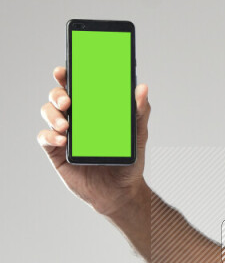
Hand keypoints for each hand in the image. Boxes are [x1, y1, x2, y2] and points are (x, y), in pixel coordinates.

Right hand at [36, 66, 150, 217]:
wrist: (121, 192)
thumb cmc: (129, 160)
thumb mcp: (138, 135)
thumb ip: (140, 112)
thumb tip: (142, 88)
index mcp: (92, 108)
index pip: (77, 85)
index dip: (67, 75)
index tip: (64, 70)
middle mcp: (75, 117)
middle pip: (58, 96)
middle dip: (58, 93)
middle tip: (68, 101)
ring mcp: (64, 133)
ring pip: (48, 113)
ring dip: (53, 114)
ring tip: (66, 125)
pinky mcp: (56, 151)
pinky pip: (45, 138)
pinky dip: (49, 135)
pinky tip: (61, 139)